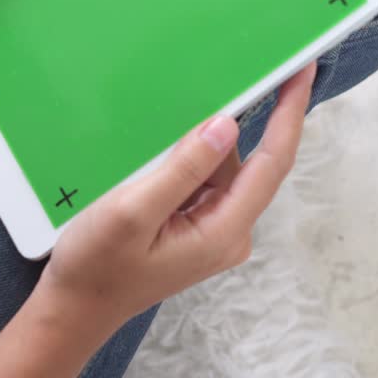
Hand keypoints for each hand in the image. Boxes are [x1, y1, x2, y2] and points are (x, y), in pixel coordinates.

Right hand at [38, 63, 316, 326]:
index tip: (303, 69)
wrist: (74, 308)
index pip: (271, 162)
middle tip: (221, 77)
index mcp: (223, 230)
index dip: (290, 113)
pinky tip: (155, 151)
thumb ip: (183, 168)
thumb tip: (226, 125)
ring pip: (218, 167)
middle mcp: (228, 231)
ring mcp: (211, 229)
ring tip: (158, 134)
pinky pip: (200, 179)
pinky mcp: (192, 226)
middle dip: (233, 122)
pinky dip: (185, 159)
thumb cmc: (97, 264)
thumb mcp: (134, 210)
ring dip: (195, 144)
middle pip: (245, 162)